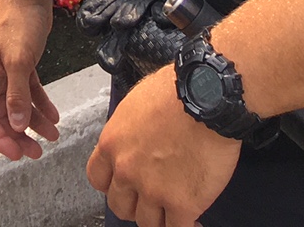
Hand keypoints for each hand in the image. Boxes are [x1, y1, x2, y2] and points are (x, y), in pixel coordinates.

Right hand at [0, 0, 58, 160]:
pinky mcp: (22, 62)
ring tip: (53, 137)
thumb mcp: (19, 59)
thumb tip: (14, 125)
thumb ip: (17, 94)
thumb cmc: (19, 21)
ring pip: (18, 105)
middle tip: (37, 153)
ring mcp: (7, 70)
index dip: (0, 139)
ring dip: (33, 122)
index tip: (18, 154)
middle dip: (19, 135)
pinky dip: (41, 104)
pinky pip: (29, 91)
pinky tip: (54, 116)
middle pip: (2, 115)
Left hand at [84, 66, 239, 226]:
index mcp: (112, 144)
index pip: (98, 179)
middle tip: (151, 198)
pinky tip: (194, 219)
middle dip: (135, 204)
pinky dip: (185, 226)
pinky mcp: (181, 203)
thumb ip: (130, 130)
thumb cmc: (177, 91)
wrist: (206, 96)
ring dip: (160, 217)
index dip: (113, 184)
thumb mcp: (136, 103)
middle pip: (120, 206)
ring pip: (146, 223)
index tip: (124, 185)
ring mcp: (152, 190)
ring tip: (173, 209)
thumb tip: (137, 137)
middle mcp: (127, 170)